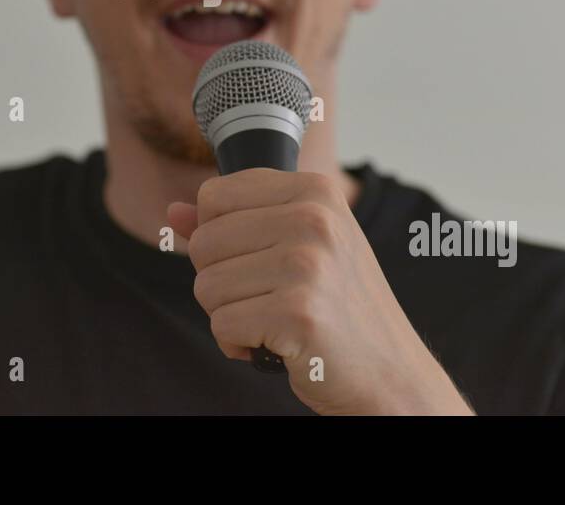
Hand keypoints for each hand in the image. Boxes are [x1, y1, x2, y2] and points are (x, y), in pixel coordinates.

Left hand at [167, 168, 472, 415]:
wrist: (391, 374)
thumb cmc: (340, 308)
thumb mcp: (296, 247)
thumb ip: (232, 223)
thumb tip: (173, 212)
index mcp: (314, 190)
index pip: (214, 196)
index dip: (220, 236)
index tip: (259, 260)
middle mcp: (313, 218)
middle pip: (203, 242)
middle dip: (222, 281)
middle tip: (269, 297)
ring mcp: (307, 264)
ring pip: (205, 286)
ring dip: (230, 315)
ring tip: (275, 320)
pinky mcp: (297, 312)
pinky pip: (221, 325)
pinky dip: (238, 344)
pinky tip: (276, 344)